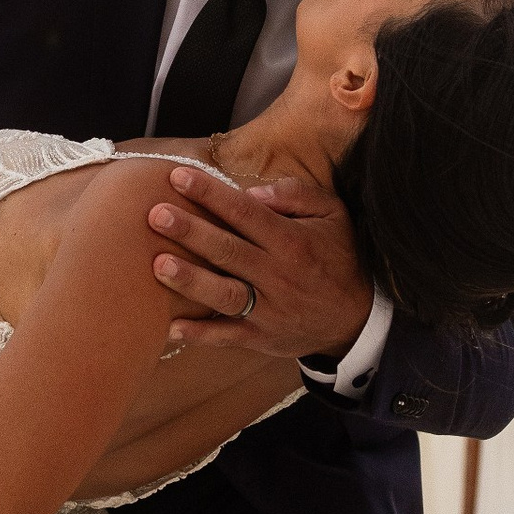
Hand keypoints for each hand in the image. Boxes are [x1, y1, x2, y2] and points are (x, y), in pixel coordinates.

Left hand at [147, 168, 370, 359]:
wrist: (357, 318)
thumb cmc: (339, 257)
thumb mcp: (333, 215)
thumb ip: (296, 195)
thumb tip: (252, 191)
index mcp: (292, 241)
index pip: (245, 212)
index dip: (210, 193)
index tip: (177, 176)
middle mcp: (277, 275)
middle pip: (228, 250)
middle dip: (190, 231)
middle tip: (155, 215)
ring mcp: (268, 309)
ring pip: (224, 294)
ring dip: (190, 280)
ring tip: (157, 265)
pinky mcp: (261, 337)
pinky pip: (227, 337)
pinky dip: (199, 335)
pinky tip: (169, 328)